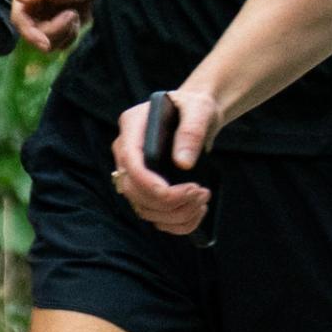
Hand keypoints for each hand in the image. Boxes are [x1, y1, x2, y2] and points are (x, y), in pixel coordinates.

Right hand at [12, 0, 101, 54]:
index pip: (19, 20)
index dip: (31, 35)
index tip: (46, 45)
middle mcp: (27, 5)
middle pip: (33, 35)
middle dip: (56, 30)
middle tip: (72, 14)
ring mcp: (40, 17)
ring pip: (46, 43)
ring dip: (65, 32)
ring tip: (75, 13)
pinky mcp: (54, 27)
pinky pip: (59, 44)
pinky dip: (71, 35)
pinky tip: (77, 19)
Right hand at [111, 86, 218, 235]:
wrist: (196, 116)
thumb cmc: (195, 108)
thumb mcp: (199, 110)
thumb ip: (191, 131)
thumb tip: (183, 163)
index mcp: (132, 127)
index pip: (129, 162)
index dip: (148, 183)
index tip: (177, 192)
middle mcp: (127, 153)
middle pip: (134, 191)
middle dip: (168, 201)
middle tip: (202, 193)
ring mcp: (135, 173)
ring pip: (144, 209)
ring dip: (176, 214)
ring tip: (203, 199)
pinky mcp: (147, 189)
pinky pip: (155, 216)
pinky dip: (177, 223)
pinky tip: (197, 212)